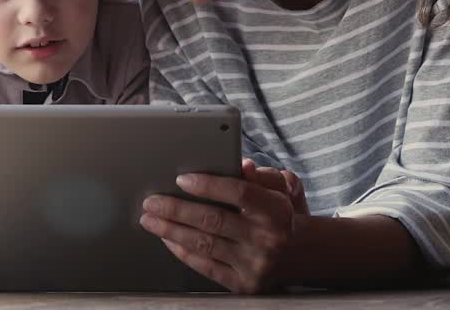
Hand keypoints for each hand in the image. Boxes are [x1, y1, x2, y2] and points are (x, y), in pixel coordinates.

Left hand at [139, 159, 303, 292]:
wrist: (298, 254)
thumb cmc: (278, 216)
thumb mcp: (278, 190)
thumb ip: (259, 176)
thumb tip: (243, 166)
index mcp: (275, 211)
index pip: (239, 193)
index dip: (208, 185)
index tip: (182, 179)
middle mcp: (266, 239)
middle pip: (214, 220)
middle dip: (176, 210)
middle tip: (152, 202)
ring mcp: (253, 264)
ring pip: (204, 244)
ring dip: (171, 230)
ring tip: (150, 219)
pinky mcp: (242, 283)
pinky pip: (206, 266)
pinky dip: (182, 251)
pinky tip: (168, 238)